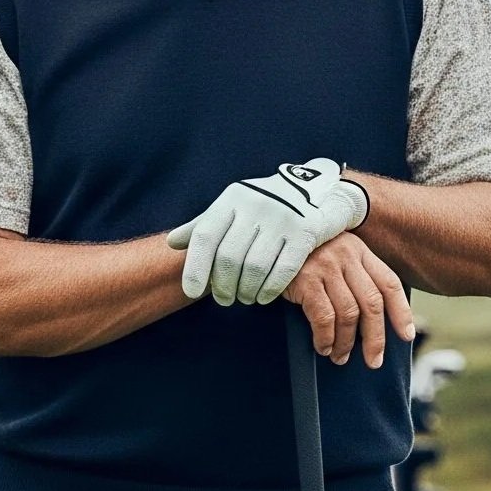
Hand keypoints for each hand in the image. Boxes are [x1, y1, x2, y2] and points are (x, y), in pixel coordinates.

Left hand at [167, 158, 369, 305]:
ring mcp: (282, 218)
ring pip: (254, 267)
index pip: (205, 236)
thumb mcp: (234, 208)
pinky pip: (283, 270)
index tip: (191, 292)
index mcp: (232, 199)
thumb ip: (204, 225)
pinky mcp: (305, 232)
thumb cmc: (266, 206)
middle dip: (223, 286)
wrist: (318, 191)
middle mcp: (255, 205)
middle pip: (229, 257)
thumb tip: (172, 243)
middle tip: (224, 299)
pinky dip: (269, 289)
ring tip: (245, 298)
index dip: (195, 267)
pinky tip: (264, 297)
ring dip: (246, 291)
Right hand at [282, 233, 415, 368]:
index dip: (401, 312)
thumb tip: (371, 318)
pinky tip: (323, 347)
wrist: (268, 237)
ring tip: (340, 357)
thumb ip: (352, 275)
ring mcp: (326, 266)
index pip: (389, 283)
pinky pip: (324, 317)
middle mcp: (346, 256)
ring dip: (346, 343)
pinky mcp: (305, 279)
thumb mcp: (334, 254)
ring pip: (349, 314)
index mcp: (359, 250)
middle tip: (374, 361)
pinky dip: (326, 338)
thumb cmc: (301, 254)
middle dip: (376, 338)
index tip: (406, 336)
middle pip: (372, 303)